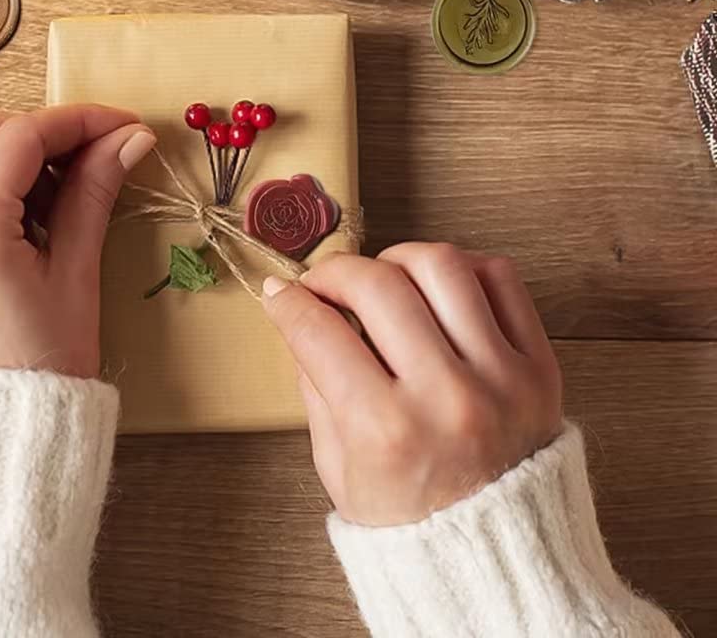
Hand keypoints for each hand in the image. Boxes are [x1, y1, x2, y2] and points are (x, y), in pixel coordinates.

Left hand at [0, 104, 155, 376]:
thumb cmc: (40, 369)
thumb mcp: (75, 274)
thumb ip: (94, 193)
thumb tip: (129, 139)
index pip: (22, 136)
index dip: (79, 122)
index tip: (122, 126)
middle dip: (43, 131)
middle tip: (97, 151)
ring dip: (11, 151)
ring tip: (66, 184)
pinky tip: (28, 208)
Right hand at [262, 245, 561, 526]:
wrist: (496, 559)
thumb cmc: (410, 517)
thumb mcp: (337, 465)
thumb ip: (315, 383)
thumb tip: (295, 310)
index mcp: (386, 432)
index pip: (319, 331)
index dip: (288, 301)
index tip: (280, 291)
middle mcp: (447, 397)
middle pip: (376, 285)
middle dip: (334, 273)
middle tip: (324, 284)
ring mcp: (501, 377)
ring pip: (440, 265)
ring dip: (397, 259)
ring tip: (384, 281)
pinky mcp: (540, 366)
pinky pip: (501, 278)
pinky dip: (461, 268)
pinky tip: (436, 289)